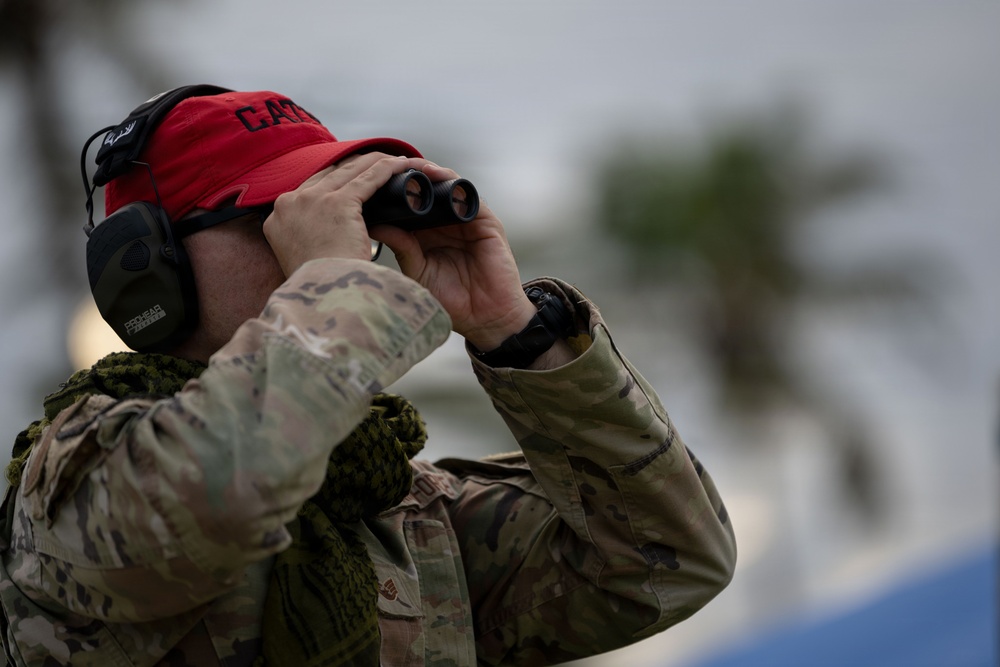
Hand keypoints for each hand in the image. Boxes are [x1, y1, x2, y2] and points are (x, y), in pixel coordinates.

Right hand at [263, 153, 418, 274]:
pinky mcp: (338, 203)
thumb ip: (308, 242)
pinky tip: (402, 166)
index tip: (355, 178)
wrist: (323, 299)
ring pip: (350, 170)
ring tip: (396, 162)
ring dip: (375, 163)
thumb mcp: (303, 263)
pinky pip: (368, 178)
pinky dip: (387, 169)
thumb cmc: (320, 289)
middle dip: (357, 166)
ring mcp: (311, 200)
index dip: (336, 180)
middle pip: (330, 173)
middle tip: (380, 165)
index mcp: (278, 216)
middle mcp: (289, 203)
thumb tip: (322, 238)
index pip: (311, 187)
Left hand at [368, 163, 536, 350]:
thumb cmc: (452, 301)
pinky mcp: (485, 220)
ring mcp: (465, 219)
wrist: (486, 318)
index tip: (366, 180)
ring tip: (406, 165)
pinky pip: (466, 192)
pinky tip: (433, 175)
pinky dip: (450, 180)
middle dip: (404, 175)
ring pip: (444, 184)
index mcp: (425, 235)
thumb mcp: (418, 270)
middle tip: (381, 164)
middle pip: (423, 189)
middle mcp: (444, 223)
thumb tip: (372, 223)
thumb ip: (401, 246)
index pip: (405, 205)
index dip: (389, 192)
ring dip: (425, 172)